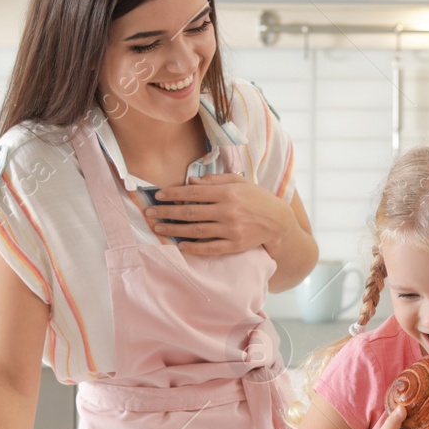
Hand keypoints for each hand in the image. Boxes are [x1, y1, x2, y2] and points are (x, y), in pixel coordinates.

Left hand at [146, 174, 284, 254]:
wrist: (279, 221)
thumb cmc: (256, 198)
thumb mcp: (239, 182)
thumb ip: (214, 180)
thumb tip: (190, 183)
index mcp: (228, 192)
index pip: (194, 193)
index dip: (173, 194)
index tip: (158, 196)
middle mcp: (229, 211)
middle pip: (190, 212)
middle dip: (166, 213)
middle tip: (149, 213)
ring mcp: (232, 230)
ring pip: (196, 231)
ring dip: (174, 231)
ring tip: (158, 229)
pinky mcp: (235, 246)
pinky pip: (210, 248)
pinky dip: (193, 248)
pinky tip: (180, 246)